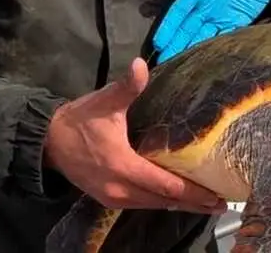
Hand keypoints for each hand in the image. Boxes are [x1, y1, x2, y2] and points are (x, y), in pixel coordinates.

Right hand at [43, 58, 226, 213]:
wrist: (49, 141)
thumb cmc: (81, 120)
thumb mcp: (105, 101)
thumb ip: (127, 87)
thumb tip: (140, 64)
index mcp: (123, 166)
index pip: (165, 185)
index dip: (192, 192)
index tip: (216, 195)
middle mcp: (120, 189)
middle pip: (163, 201)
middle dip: (193, 203)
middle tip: (221, 203)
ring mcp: (113, 198)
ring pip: (152, 206)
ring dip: (178, 205)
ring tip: (205, 203)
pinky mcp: (108, 200)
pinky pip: (141, 205)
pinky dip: (160, 203)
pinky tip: (176, 199)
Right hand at [153, 0, 270, 62]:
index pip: (179, 11)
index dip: (168, 26)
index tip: (158, 42)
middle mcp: (207, 5)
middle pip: (187, 28)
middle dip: (175, 45)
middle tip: (163, 64)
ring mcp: (222, 14)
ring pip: (202, 36)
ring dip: (190, 50)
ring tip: (178, 68)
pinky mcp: (239, 19)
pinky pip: (223, 36)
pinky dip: (213, 48)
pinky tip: (204, 61)